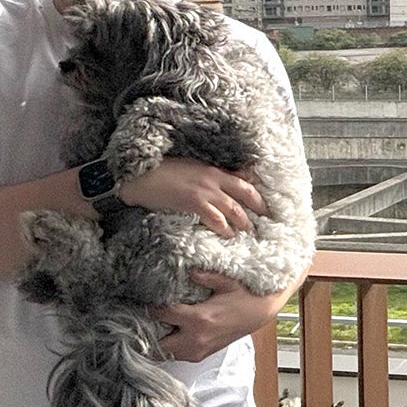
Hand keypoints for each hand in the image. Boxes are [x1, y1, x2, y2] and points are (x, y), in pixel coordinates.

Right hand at [116, 158, 265, 236]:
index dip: (258, 196)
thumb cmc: (163, 172)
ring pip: (234, 210)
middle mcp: (214, 180)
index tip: (267, 208)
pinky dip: (225, 230)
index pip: (245, 182)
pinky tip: (228, 237)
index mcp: (214, 171)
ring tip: (250, 236)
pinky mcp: (193, 203)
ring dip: (244, 224)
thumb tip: (228, 181)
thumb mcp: (192, 168)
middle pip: (246, 195)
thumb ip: (211, 176)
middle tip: (265, 226)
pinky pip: (216, 219)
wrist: (140, 176)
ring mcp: (205, 191)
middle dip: (258, 211)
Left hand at [154, 271, 285, 362]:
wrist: (260, 314)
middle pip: (157, 344)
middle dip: (146, 333)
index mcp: (200, 318)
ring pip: (164, 354)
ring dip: (157, 342)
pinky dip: (169, 347)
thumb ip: (205, 276)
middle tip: (141, 321)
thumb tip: (188, 270)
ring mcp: (198, 350)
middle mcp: (196, 338)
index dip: (149, 307)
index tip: (145, 301)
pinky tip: (169, 334)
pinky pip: (176, 356)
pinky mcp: (201, 355)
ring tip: (154, 327)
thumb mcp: (226, 282)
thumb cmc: (244, 298)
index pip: (161, 315)